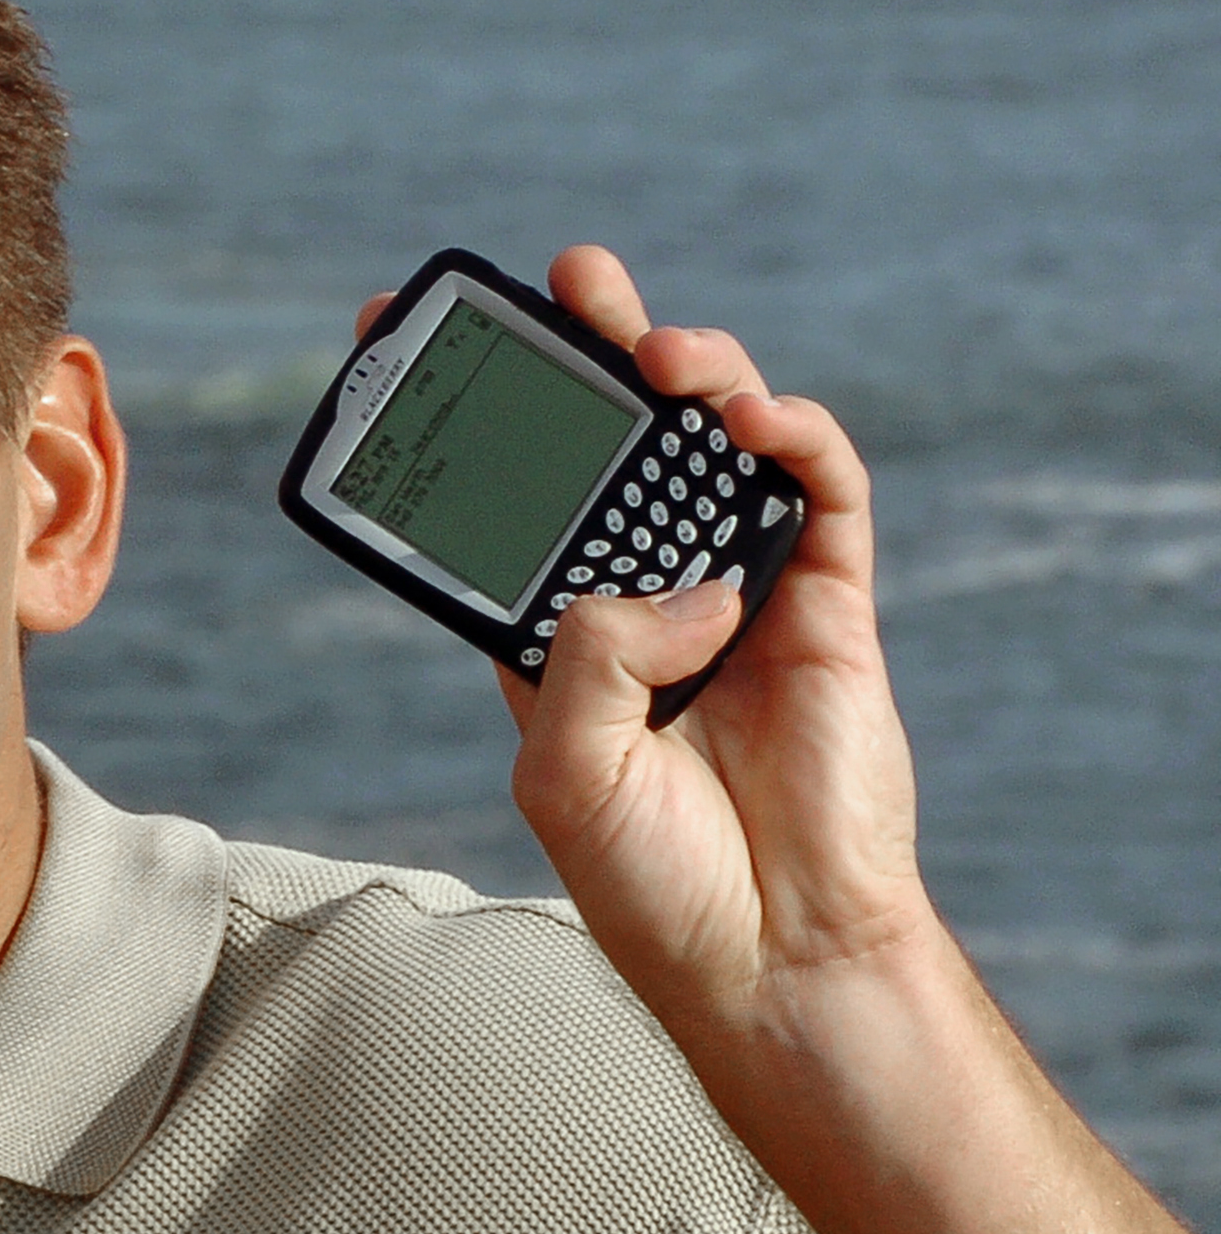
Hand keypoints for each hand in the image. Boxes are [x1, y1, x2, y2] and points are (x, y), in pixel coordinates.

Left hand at [357, 246, 938, 1054]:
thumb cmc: (655, 881)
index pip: (504, 500)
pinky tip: (750, 421)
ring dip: (691, 374)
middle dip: (588, 351)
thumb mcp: (564, 769)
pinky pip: (817, 490)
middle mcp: (643, 595)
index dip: (466, 420)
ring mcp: (738, 589)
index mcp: (553, 634)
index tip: (409, 335)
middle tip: (563, 279)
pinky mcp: (825, 602)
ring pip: (716, 441)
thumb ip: (591, 656)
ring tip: (655, 348)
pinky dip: (792, 438)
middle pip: (612, 444)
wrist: (773, 953)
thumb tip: (676, 581)